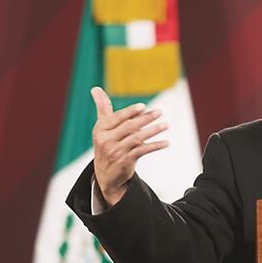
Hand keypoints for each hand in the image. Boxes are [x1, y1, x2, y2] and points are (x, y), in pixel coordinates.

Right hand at [90, 87, 168, 205]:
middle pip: (129, 127)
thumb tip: (95, 88)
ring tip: (166, 125)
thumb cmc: (106, 144)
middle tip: (159, 112)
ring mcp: (116, 152)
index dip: (130, 112)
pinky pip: (143, 151)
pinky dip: (155, 146)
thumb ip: (102, 108)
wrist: (105, 174)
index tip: (143, 107)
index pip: (117, 118)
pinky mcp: (125, 161)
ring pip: (137, 138)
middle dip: (146, 119)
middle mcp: (106, 140)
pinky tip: (166, 142)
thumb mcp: (102, 127)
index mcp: (100, 130)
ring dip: (154, 131)